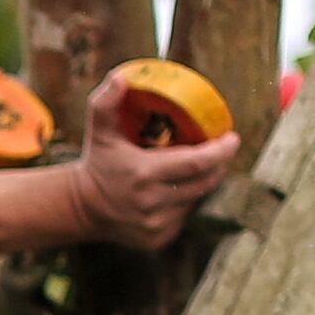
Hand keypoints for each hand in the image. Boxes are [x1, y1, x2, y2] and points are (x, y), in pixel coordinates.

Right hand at [70, 70, 247, 249]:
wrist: (81, 208)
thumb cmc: (97, 162)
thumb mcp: (99, 129)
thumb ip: (107, 101)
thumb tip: (122, 77)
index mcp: (143, 174)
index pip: (197, 163)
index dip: (221, 151)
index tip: (232, 137)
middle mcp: (153, 203)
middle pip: (205, 182)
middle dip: (219, 164)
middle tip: (224, 147)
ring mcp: (157, 224)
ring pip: (196, 199)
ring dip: (201, 181)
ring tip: (197, 164)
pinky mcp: (159, 238)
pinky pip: (185, 215)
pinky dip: (186, 200)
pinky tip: (176, 188)